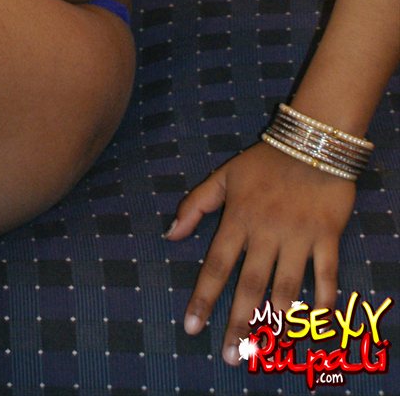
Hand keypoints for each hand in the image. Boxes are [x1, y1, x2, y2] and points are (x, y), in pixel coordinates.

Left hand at [165, 140, 354, 365]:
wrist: (312, 142)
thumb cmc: (265, 161)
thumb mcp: (224, 176)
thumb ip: (196, 205)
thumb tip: (170, 234)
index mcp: (238, 218)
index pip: (216, 264)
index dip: (203, 297)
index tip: (192, 327)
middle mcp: (266, 231)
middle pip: (249, 283)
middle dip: (238, 321)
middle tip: (232, 355)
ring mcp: (298, 235)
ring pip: (286, 283)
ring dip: (277, 316)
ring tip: (269, 344)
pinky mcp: (326, 235)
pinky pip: (326, 272)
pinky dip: (324, 298)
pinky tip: (318, 321)